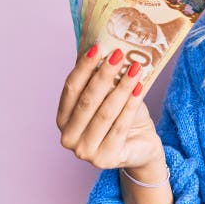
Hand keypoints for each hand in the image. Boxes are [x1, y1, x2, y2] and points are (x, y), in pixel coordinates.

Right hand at [57, 45, 163, 170]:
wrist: (141, 146)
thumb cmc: (121, 117)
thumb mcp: (109, 95)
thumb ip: (99, 76)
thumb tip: (99, 44)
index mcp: (63, 119)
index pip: (71, 88)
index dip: (84, 67)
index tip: (98, 47)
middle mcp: (68, 137)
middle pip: (87, 100)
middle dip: (104, 75)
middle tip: (119, 54)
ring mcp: (85, 152)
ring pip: (105, 113)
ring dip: (121, 87)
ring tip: (136, 68)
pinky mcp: (105, 159)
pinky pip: (120, 126)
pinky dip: (131, 105)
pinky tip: (139, 88)